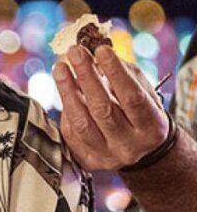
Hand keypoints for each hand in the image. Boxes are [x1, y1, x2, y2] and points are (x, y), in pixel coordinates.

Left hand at [56, 43, 169, 170]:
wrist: (138, 148)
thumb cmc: (140, 110)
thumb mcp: (142, 90)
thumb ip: (122, 73)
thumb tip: (93, 53)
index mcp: (151, 127)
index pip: (132, 98)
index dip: (116, 73)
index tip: (101, 50)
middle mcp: (129, 146)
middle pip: (103, 110)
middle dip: (87, 77)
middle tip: (75, 52)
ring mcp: (107, 157)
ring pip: (82, 123)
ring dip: (68, 91)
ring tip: (61, 67)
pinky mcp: (88, 161)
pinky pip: (71, 133)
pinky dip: (66, 108)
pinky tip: (64, 89)